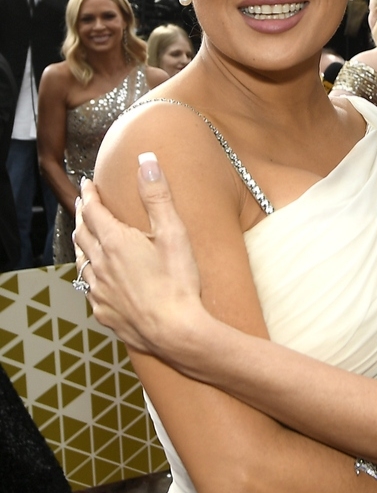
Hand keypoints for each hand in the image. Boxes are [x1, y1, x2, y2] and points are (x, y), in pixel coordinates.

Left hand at [73, 155, 201, 355]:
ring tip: (85, 236)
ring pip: (81, 261)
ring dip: (81, 244)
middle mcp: (100, 264)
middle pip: (82, 234)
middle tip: (85, 205)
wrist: (175, 331)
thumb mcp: (174, 232)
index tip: (88, 183)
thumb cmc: (178, 282)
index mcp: (115, 241)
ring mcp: (99, 290)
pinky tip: (96, 278)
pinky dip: (89, 274)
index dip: (89, 194)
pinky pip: (89, 288)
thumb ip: (157, 196)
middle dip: (82, 216)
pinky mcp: (104, 311)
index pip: (93, 210)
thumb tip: (146, 161)